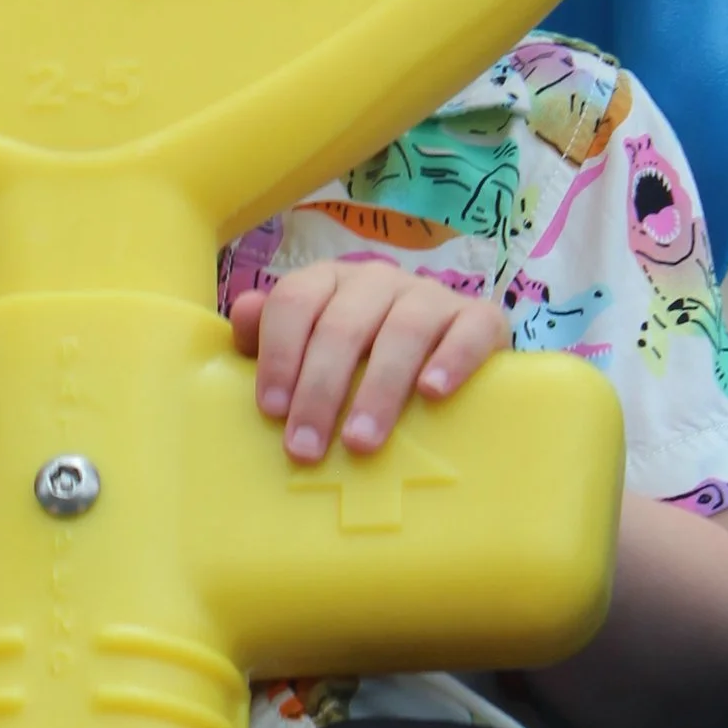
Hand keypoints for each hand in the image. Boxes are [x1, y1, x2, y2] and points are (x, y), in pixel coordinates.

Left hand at [229, 259, 508, 462]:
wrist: (446, 360)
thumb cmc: (358, 365)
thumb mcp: (308, 351)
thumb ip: (269, 336)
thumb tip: (245, 308)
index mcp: (328, 282)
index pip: (295, 302)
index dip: (279, 355)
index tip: (272, 411)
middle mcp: (377, 280)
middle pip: (343, 325)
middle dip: (320, 390)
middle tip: (306, 448)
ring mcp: (431, 296)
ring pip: (403, 330)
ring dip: (378, 388)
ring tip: (361, 442)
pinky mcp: (482, 318)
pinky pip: (470, 330)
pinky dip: (452, 359)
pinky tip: (432, 393)